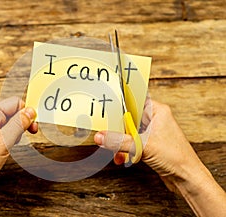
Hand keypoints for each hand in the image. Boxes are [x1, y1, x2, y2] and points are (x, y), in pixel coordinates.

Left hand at [0, 97, 37, 215]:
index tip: (33, 125)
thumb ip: (18, 124)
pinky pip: (1, 127)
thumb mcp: (4, 142)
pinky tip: (6, 145)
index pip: (14, 103)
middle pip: (11, 110)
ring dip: (15, 129)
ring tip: (12, 143)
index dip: (26, 113)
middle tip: (29, 133)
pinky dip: (8, 134)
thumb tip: (30, 111)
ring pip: (7, 119)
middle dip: (22, 122)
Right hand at [94, 99, 225, 215]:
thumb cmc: (176, 157)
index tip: (106, 108)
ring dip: (120, 142)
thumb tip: (101, 136)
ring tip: (116, 151)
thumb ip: (119, 141)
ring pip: (129, 132)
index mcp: (158, 111)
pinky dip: (125, 149)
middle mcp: (155, 119)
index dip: (120, 104)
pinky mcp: (149, 144)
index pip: (134, 100)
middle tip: (107, 133)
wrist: (186, 178)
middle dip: (118, 129)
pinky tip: (122, 157)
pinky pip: (132, 142)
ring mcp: (151, 132)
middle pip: (128, 118)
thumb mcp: (143, 146)